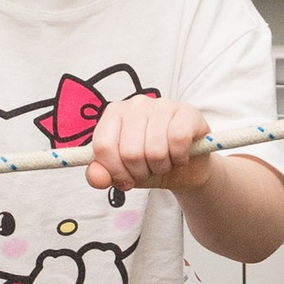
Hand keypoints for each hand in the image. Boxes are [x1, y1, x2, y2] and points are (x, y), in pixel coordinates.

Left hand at [86, 96, 215, 196]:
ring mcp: (162, 105)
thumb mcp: (121, 173)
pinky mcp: (187, 112)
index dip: (115, 171)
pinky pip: (178, 140)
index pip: (103, 146)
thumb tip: (96, 178)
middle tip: (149, 169)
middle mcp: (136, 104)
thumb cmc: (148, 164)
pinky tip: (180, 155)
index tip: (126, 179)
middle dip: (141, 171)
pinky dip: (179, 157)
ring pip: (155, 150)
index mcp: (113, 114)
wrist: (186, 167)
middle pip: (130, 152)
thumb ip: (101, 175)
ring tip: (164, 162)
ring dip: (161, 167)